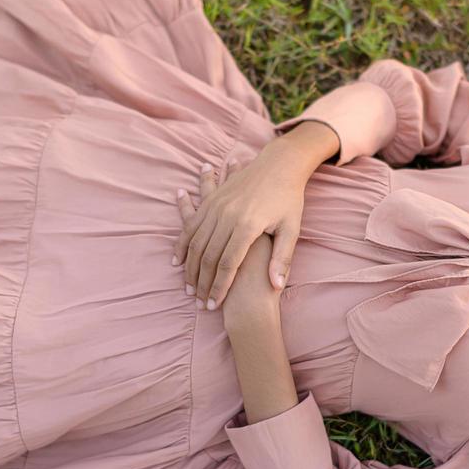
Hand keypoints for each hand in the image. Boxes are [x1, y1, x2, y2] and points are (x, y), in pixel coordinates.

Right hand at [171, 146, 306, 310]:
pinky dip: (181, 244)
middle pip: (208, 257)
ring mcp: (216, 206)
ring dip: (189, 267)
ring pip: (195, 243)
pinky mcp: (211, 201)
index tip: (214, 304)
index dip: (219, 287)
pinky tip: (177, 260)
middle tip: (199, 302)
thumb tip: (276, 286)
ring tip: (188, 287)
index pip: (228, 264)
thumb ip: (282, 258)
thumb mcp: (291, 229)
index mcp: (247, 225)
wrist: (280, 164)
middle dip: (202, 283)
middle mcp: (228, 215)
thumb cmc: (289, 199)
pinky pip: (190, 225)